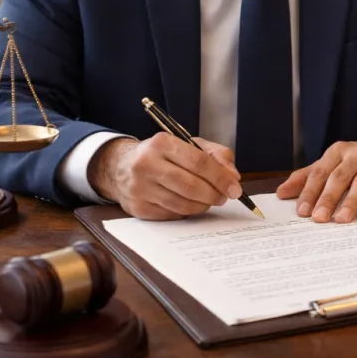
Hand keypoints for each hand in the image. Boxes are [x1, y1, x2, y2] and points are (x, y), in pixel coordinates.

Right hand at [88, 134, 242, 219]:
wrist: (121, 167)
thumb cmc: (162, 155)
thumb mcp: (188, 144)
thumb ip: (215, 155)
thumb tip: (233, 176)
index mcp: (162, 143)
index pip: (199, 162)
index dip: (221, 177)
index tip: (235, 188)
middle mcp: (147, 164)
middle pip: (191, 186)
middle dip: (214, 194)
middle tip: (225, 197)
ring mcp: (140, 187)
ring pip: (183, 203)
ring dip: (203, 205)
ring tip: (210, 200)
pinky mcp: (138, 207)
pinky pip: (172, 214)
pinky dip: (187, 211)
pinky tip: (191, 203)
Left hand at [275, 134, 356, 222]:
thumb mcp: (333, 164)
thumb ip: (308, 177)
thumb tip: (282, 193)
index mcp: (338, 152)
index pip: (320, 172)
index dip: (310, 191)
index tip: (302, 211)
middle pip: (339, 177)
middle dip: (328, 198)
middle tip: (318, 218)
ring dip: (350, 201)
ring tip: (341, 219)